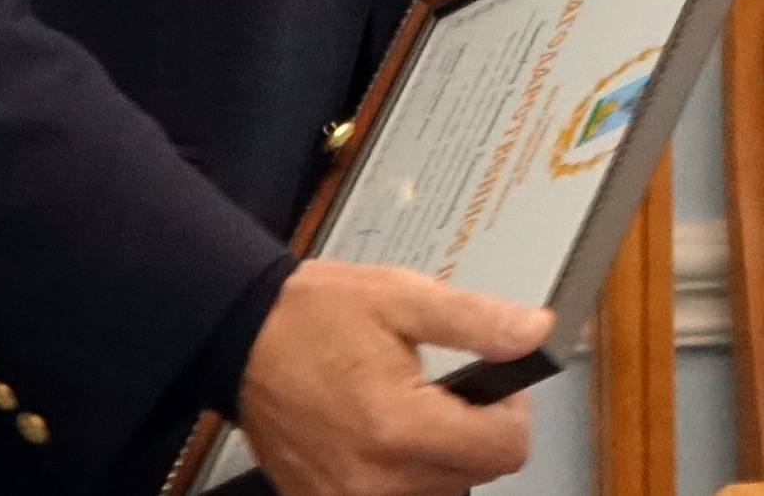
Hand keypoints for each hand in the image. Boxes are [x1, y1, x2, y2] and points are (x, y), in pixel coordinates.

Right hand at [238, 259, 553, 495]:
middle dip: (469, 429)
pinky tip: (373, 433)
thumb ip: (474, 320)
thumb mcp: (398, 297)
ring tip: (397, 406)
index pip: (506, 449)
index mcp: (399, 425)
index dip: (510, 410)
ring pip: (438, 490)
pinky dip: (396, 471)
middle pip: (475, 473)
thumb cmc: (310, 315)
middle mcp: (375, 477)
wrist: (240, 335)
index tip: (489, 386)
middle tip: (433, 387)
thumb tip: (534, 333)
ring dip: (434, 454)